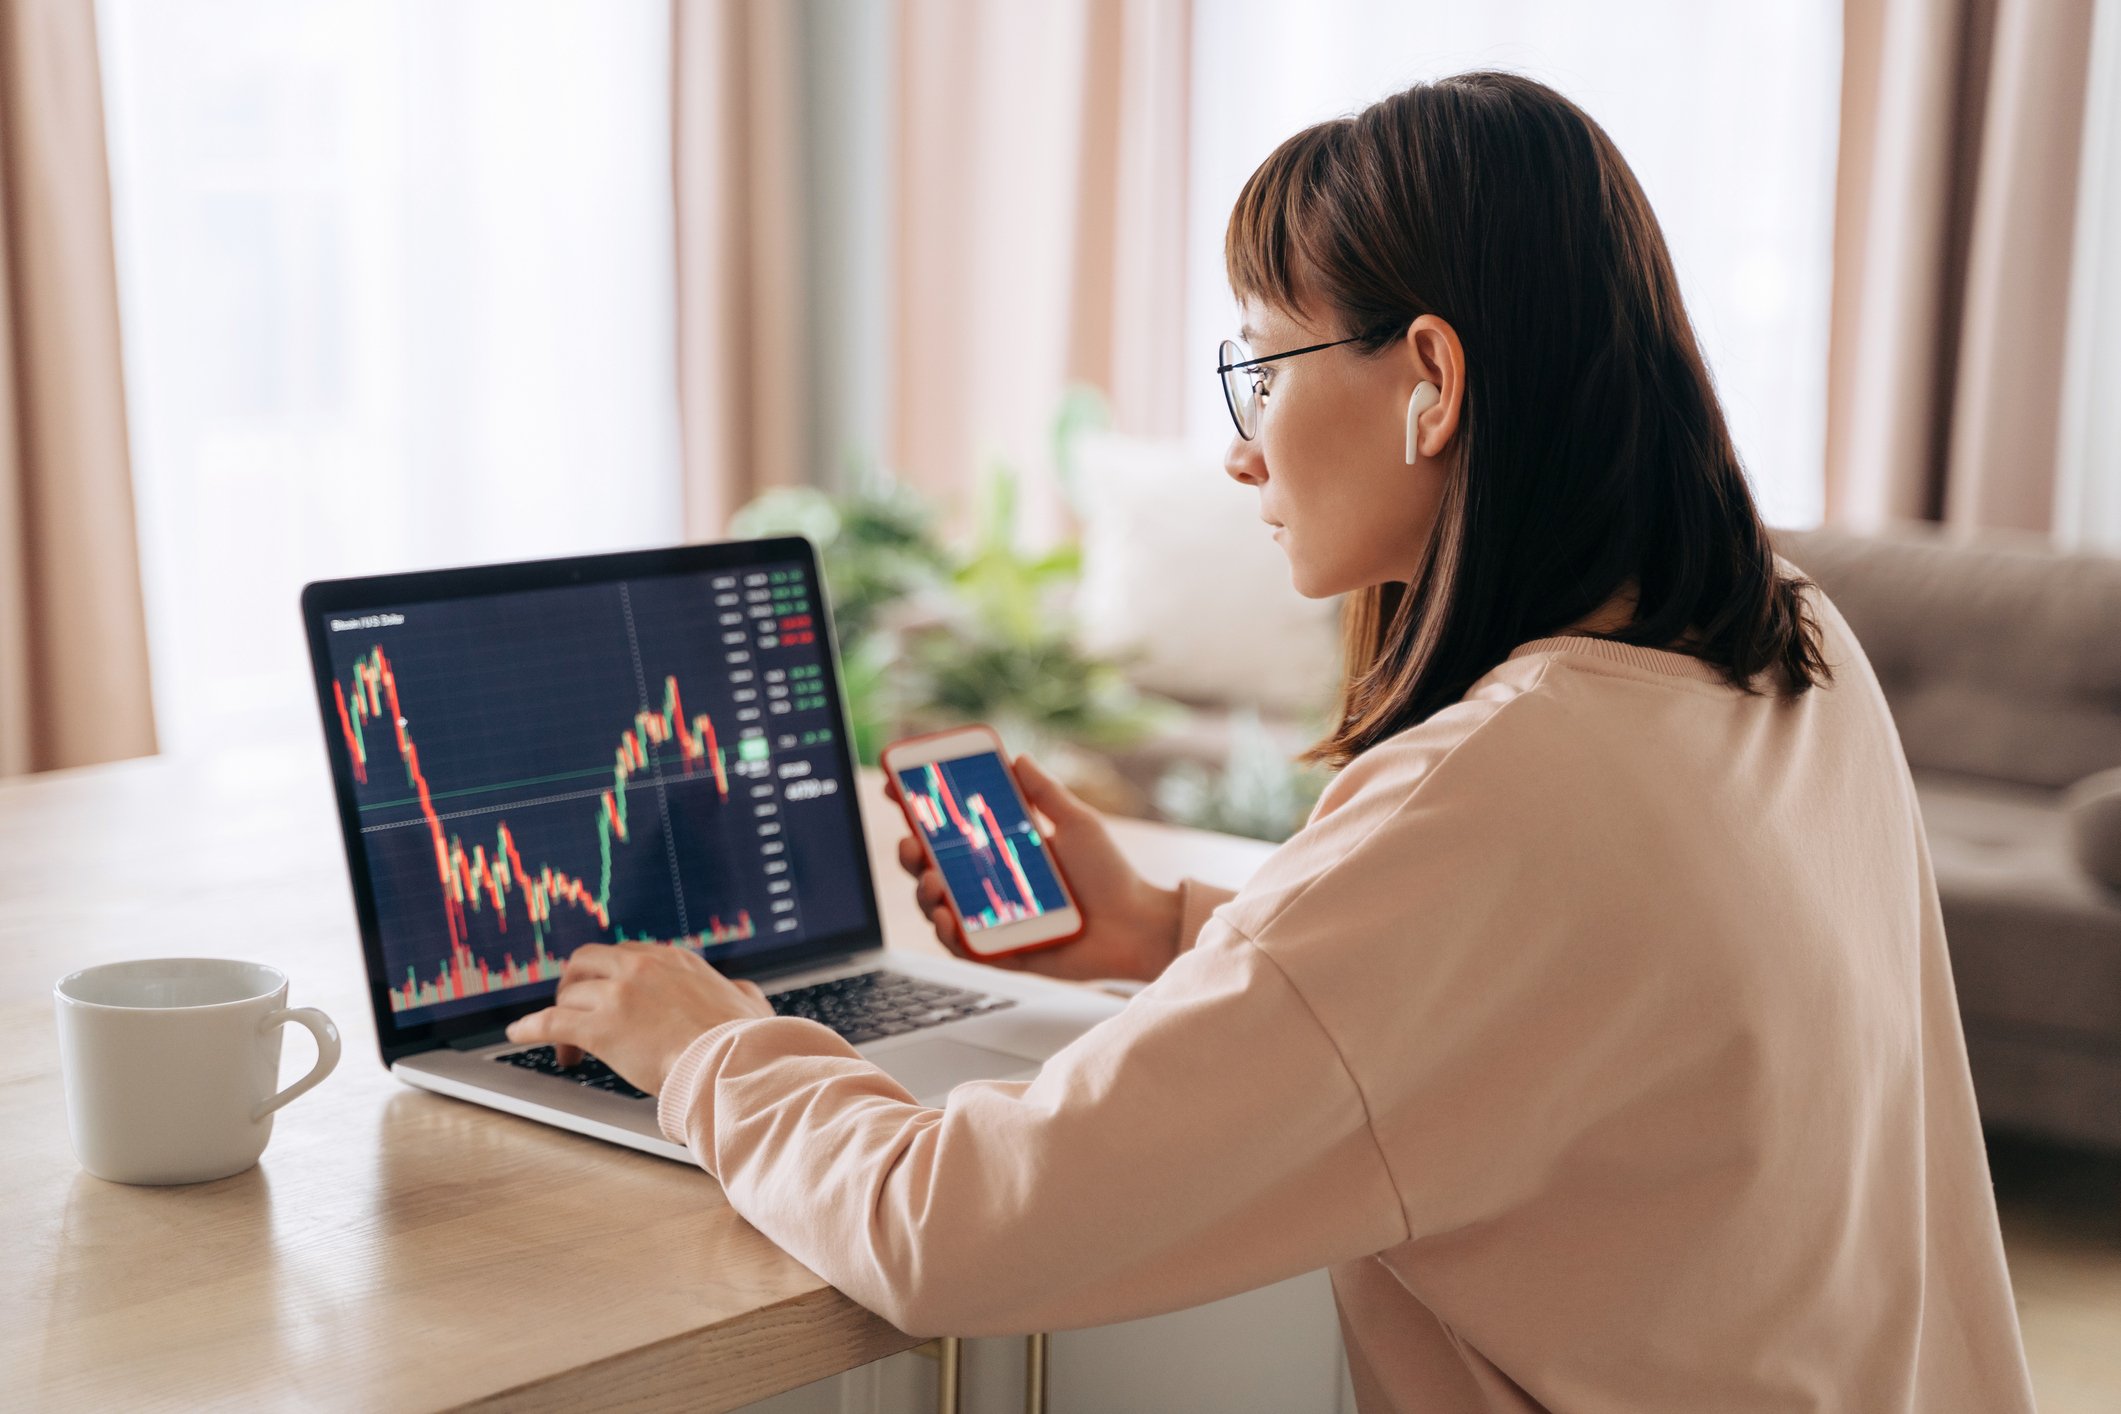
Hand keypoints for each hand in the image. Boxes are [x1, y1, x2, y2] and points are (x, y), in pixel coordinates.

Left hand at [502, 940, 774, 1095]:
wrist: (731, 1063)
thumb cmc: (743, 1041)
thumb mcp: (749, 1003)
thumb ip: (740, 992)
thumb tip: (743, 992)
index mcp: (674, 960)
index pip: (626, 955)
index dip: (610, 977)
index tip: (606, 994)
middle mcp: (642, 967)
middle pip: (586, 962)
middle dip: (574, 985)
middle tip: (574, 1011)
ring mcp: (618, 994)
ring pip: (569, 995)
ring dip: (560, 1018)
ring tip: (564, 1047)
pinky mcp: (599, 1026)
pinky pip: (550, 1021)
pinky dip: (529, 1027)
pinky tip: (517, 1034)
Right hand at [884, 754, 1181, 984]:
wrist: (1137, 927)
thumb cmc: (1111, 876)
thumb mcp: (1078, 824)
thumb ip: (1045, 793)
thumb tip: (1016, 757)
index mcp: (1001, 851)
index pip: (949, 829)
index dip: (918, 810)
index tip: (895, 787)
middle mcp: (989, 885)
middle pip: (932, 868)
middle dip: (911, 854)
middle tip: (910, 842)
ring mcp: (991, 920)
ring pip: (938, 907)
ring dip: (924, 893)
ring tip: (933, 880)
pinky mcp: (1000, 953)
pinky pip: (961, 945)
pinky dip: (947, 932)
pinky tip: (946, 917)